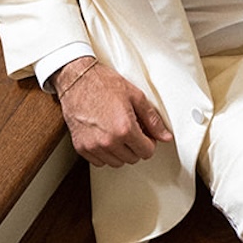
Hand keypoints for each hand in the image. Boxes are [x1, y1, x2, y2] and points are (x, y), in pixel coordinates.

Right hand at [55, 59, 173, 166]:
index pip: (146, 152)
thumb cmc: (104, 84)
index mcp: (125, 129)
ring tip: (117, 132)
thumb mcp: (135, 96)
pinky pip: (99, 162)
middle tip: (131, 129)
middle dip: (136, 146)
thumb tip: (165, 136)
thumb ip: (152, 119)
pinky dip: (104, 153)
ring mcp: (93, 146)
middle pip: (132, 158)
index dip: (149, 142)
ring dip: (121, 151)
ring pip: (116, 163)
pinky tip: (105, 136)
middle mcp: (109, 141)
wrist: (77, 80)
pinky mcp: (81, 148)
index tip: (145, 133)